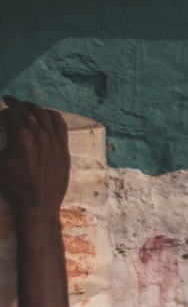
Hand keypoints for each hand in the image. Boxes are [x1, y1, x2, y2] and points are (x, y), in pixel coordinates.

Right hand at [0, 99, 69, 225]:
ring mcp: (53, 141)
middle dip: (15, 104)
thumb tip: (5, 133)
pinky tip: (46, 113)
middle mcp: (39, 134)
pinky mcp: (63, 149)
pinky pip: (60, 125)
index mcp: (21, 136)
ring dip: (32, 107)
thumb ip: (2, 143)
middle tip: (9, 100)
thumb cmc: (15, 187)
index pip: (10, 115)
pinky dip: (52, 115)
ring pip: (43, 114)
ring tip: (25, 106)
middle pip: (26, 111)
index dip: (3, 114)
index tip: (1, 116)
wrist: (39, 206)